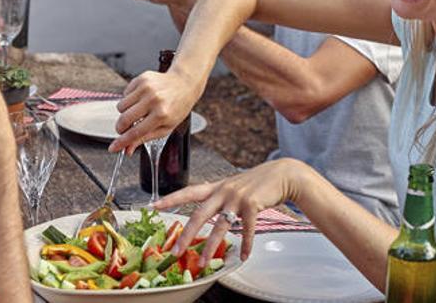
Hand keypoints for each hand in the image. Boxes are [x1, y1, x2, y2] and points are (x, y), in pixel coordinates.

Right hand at [110, 66, 203, 153]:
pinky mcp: (141, 79)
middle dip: (120, 128)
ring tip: (138, 111)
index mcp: (161, 115)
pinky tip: (141, 99)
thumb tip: (128, 150)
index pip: (135, 132)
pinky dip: (129, 100)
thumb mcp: (165, 128)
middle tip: (124, 130)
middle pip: (124, 119)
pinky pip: (124, 94)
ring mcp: (146, 88)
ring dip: (125, 112)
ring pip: (120, 106)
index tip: (113, 148)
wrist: (184, 84)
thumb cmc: (177, 107)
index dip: (122, 142)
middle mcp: (153, 100)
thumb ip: (144, 139)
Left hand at [153, 159, 305, 263]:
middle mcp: (223, 191)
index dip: (170, 199)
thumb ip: (220, 195)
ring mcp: (237, 197)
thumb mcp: (233, 185)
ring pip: (219, 226)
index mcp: (216, 187)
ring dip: (211, 246)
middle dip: (186, 234)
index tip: (153, 205)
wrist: (281, 174)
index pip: (188, 192)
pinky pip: (246, 229)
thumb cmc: (257, 182)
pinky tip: (245, 256)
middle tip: (175, 250)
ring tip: (205, 262)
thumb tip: (208, 205)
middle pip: (199, 215)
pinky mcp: (252, 204)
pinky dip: (246, 245)